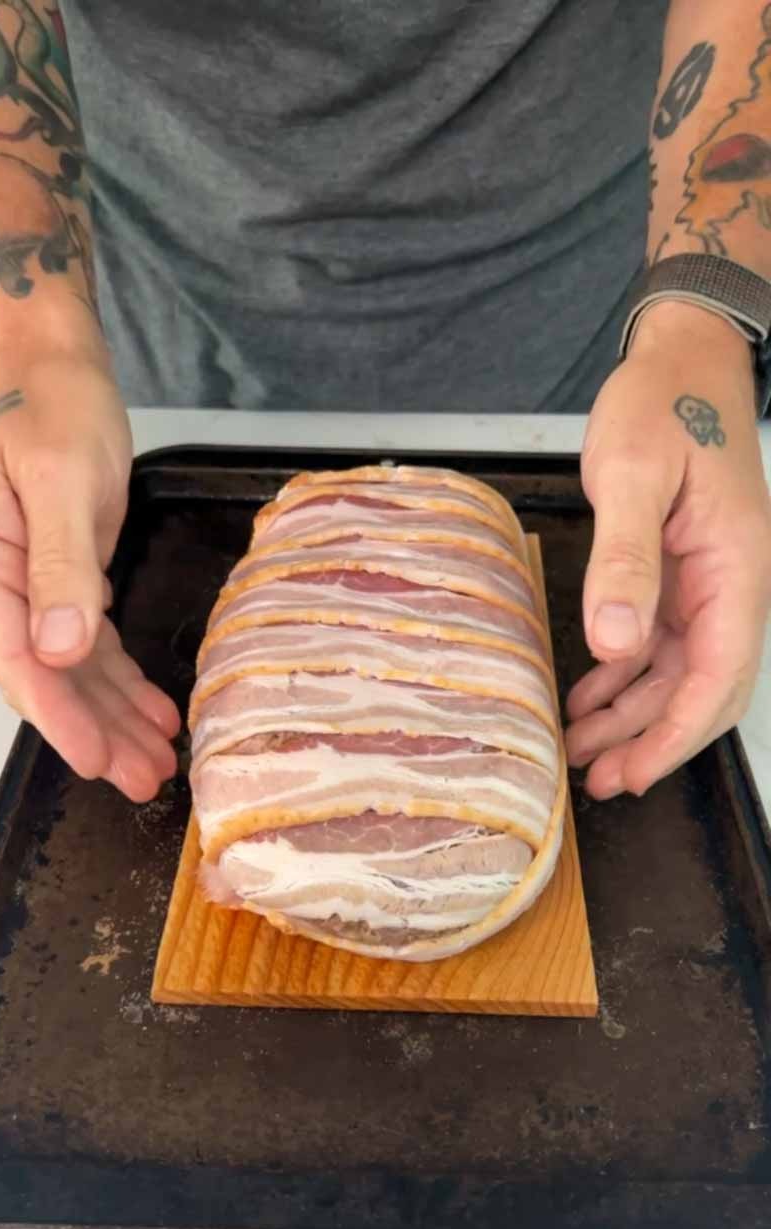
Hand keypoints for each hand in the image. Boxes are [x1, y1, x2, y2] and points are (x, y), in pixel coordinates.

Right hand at [0, 354, 179, 800]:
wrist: (61, 367)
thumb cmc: (55, 406)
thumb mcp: (60, 479)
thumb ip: (59, 566)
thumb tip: (56, 649)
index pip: (15, 657)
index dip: (55, 714)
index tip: (93, 758)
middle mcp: (0, 586)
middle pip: (47, 677)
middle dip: (95, 732)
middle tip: (144, 780)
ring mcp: (34, 588)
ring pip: (75, 670)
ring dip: (116, 717)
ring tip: (159, 762)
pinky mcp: (68, 581)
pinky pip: (94, 645)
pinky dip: (124, 679)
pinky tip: (157, 711)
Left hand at [566, 302, 770, 797]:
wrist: (681, 358)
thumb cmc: (662, 404)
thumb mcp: (635, 475)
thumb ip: (625, 560)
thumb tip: (614, 644)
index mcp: (734, 571)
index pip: (719, 676)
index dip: (679, 734)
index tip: (636, 773)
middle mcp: (729, 586)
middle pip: (703, 686)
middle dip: (655, 741)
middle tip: (600, 780)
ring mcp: (705, 582)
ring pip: (676, 672)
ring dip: (634, 715)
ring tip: (583, 752)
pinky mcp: (679, 572)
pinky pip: (658, 642)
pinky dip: (625, 676)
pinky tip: (590, 697)